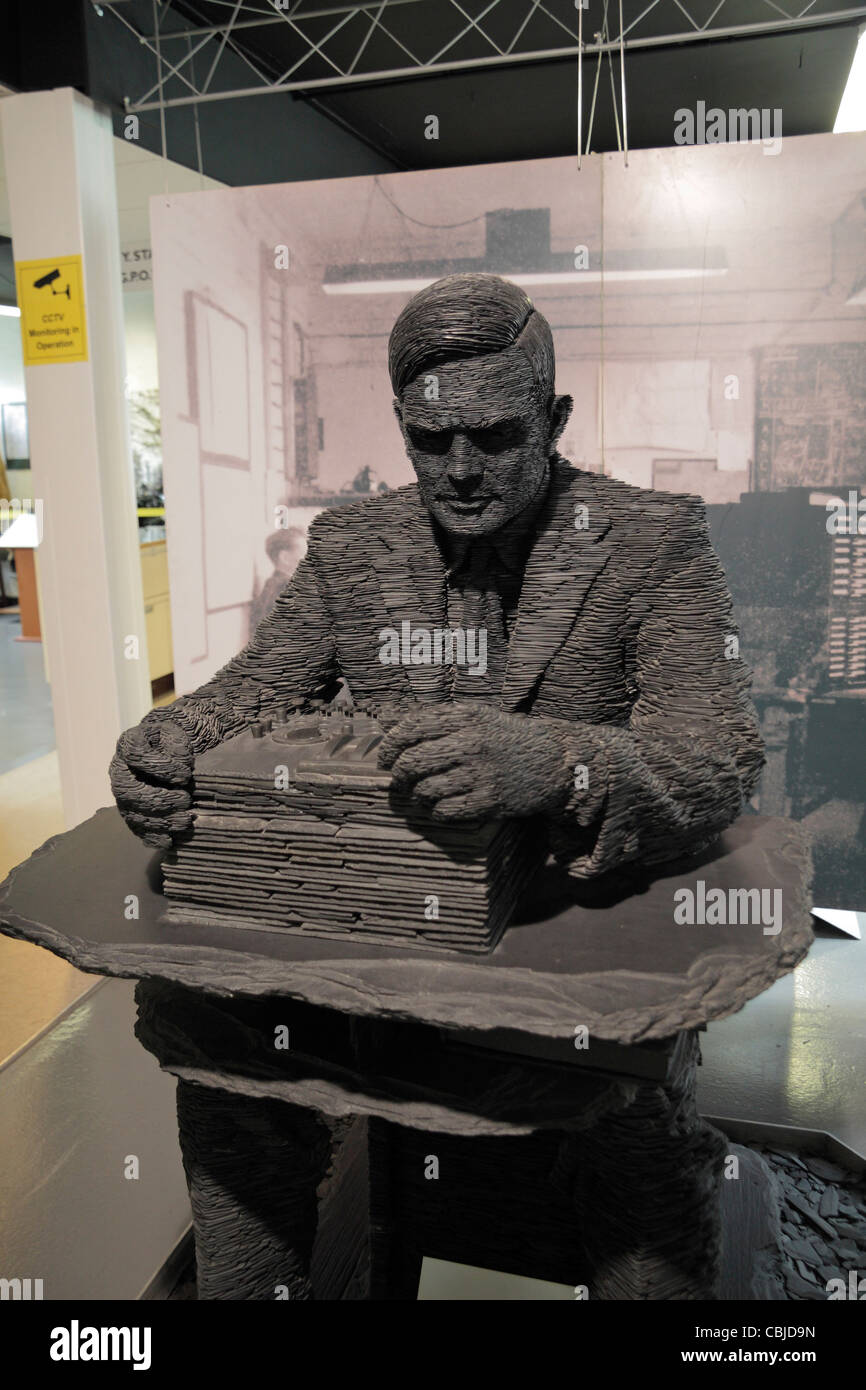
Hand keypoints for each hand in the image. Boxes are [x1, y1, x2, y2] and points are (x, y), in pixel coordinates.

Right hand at [109, 716, 194, 847]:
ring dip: (159, 820)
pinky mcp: (129, 811)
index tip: (186, 775)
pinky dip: (151, 836)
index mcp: (129, 744)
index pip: (137, 755)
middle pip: (130, 790)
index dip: (161, 767)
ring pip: (132, 812)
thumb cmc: (168, 742)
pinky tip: (168, 841)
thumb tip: (181, 764)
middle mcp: (119, 770)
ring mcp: (121, 794)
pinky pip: (135, 827)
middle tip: (186, 800)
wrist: (162, 753)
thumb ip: (176, 743)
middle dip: (160, 799)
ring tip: (185, 821)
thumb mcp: (174, 733)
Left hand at [377, 702, 570, 821]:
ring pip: (425, 790)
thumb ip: (440, 722)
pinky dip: (436, 811)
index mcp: (465, 718)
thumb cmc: (506, 738)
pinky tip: (441, 806)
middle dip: (399, 775)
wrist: (553, 759)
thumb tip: (392, 732)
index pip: (410, 729)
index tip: (385, 758)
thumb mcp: (477, 718)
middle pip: (412, 763)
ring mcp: (481, 773)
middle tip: (401, 781)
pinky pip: (445, 810)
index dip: (389, 746)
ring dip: (417, 796)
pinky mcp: (490, 800)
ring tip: (423, 794)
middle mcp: (471, 743)